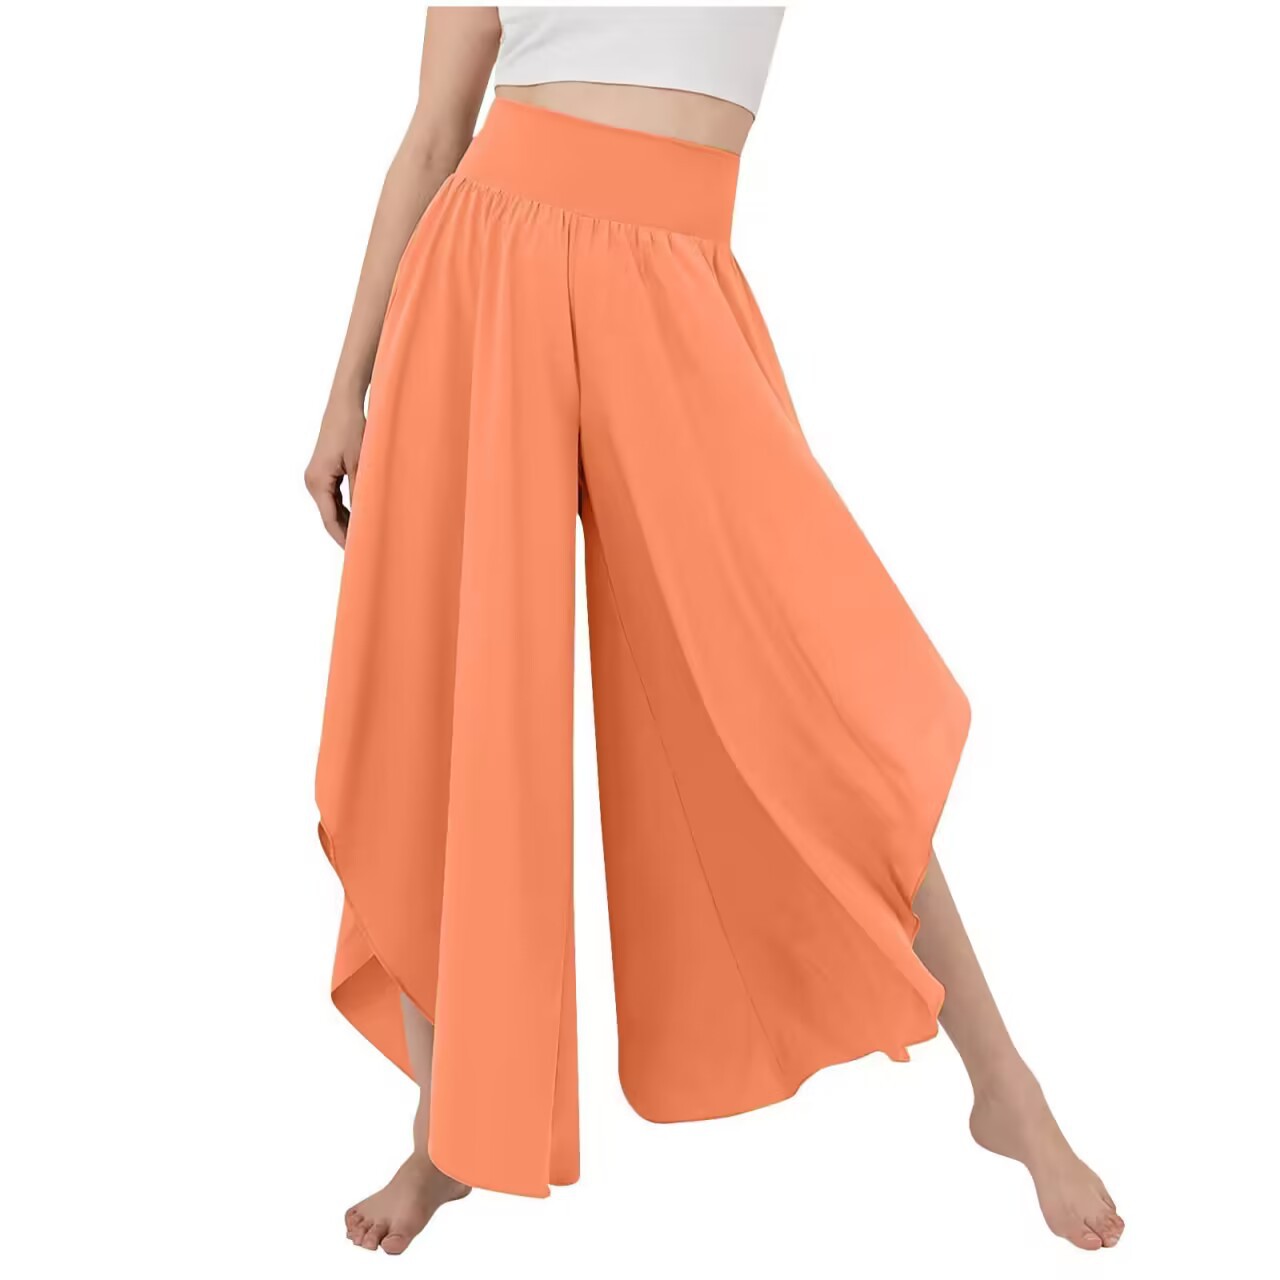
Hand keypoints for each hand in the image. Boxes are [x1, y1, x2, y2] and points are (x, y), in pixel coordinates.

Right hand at [305, 399, 365, 546]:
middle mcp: (312, 482)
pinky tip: (361, 519)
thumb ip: (362, 492)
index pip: (330, 520)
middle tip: (366, 550)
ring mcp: (316, 478)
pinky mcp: (323, 473)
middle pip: (330, 517)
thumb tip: (367, 519)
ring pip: (332, 509)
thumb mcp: (361, 464)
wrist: (343, 405)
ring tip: (366, 538)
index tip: (359, 553)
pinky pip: (334, 498)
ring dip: (348, 522)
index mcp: (317, 482)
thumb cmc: (352, 430)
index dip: (344, 539)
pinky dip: (346, 509)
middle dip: (347, 533)